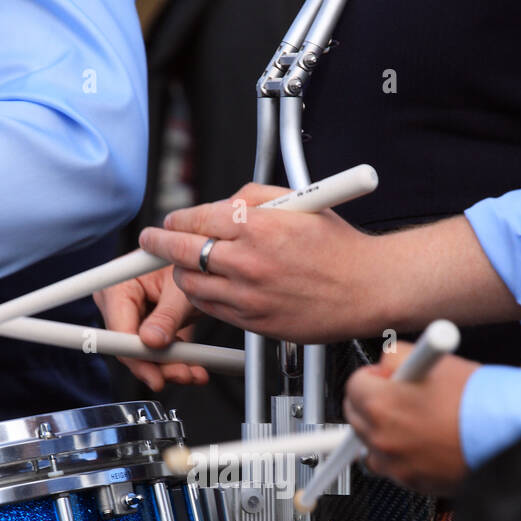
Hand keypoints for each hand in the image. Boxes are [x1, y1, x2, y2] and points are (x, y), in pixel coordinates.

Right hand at [98, 266, 206, 390]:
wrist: (198, 263)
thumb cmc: (187, 264)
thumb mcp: (181, 290)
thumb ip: (167, 316)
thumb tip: (152, 342)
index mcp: (117, 287)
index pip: (119, 331)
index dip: (136, 356)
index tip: (154, 375)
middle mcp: (117, 305)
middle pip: (130, 348)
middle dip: (158, 365)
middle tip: (184, 374)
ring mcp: (130, 319)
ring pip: (143, 356)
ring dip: (170, 368)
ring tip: (195, 373)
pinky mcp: (144, 330)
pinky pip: (154, 354)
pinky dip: (175, 362)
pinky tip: (194, 369)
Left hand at [140, 190, 520, 340]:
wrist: (369, 289)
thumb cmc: (340, 248)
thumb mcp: (298, 203)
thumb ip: (252, 199)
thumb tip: (220, 203)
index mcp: (257, 226)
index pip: (193, 220)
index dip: (174, 220)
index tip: (168, 222)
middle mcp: (247, 261)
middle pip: (181, 252)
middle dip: (159, 245)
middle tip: (151, 242)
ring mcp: (248, 295)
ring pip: (190, 285)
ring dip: (181, 273)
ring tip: (184, 266)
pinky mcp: (254, 322)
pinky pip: (211, 310)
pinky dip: (203, 297)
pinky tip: (209, 288)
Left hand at [343, 342, 479, 493]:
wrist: (507, 436)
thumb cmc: (477, 400)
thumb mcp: (435, 359)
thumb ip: (398, 356)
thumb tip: (386, 362)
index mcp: (381, 403)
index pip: (353, 384)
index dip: (372, 377)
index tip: (386, 376)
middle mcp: (382, 438)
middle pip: (355, 417)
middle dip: (372, 403)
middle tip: (398, 395)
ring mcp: (395, 465)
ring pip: (370, 446)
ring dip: (383, 432)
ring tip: (414, 421)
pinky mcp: (411, 483)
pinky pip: (392, 468)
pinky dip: (400, 456)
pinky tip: (423, 442)